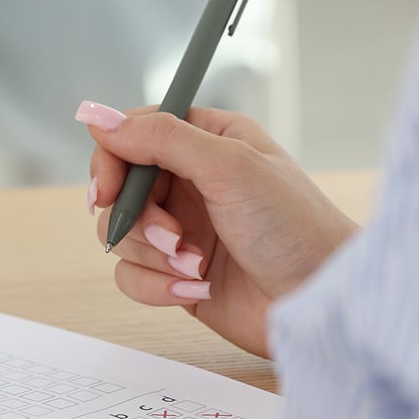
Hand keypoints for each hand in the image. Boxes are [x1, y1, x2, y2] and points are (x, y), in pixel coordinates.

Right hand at [80, 104, 357, 356]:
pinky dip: (156, 286)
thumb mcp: (229, 167)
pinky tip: (196, 289)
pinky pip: (132, 276)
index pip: (134, 133)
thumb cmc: (295, 228)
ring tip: (196, 265)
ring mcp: (183, 229)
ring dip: (153, 255)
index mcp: (208, 141)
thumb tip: (96, 115)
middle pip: (120, 188)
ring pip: (121, 235)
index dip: (112, 160)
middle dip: (138, 218)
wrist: (321, 303)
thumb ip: (160, 137)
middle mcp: (191, 181)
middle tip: (171, 236)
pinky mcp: (178, 273)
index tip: (108, 190)